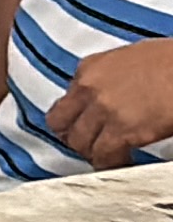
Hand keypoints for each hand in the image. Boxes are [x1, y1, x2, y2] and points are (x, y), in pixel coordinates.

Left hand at [49, 38, 172, 167]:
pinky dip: (110, 163)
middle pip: (60, 122)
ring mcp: (103, 109)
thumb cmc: (170, 62)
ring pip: (78, 142)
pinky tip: (123, 161)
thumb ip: (109, 78)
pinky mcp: (122, 129)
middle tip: (90, 144)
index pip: (64, 100)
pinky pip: (103, 155)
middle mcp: (89, 88)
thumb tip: (110, 93)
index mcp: (90, 68)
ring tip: (108, 155)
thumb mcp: (129, 58)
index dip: (74, 117)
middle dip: (73, 136)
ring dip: (92, 152)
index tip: (83, 125)